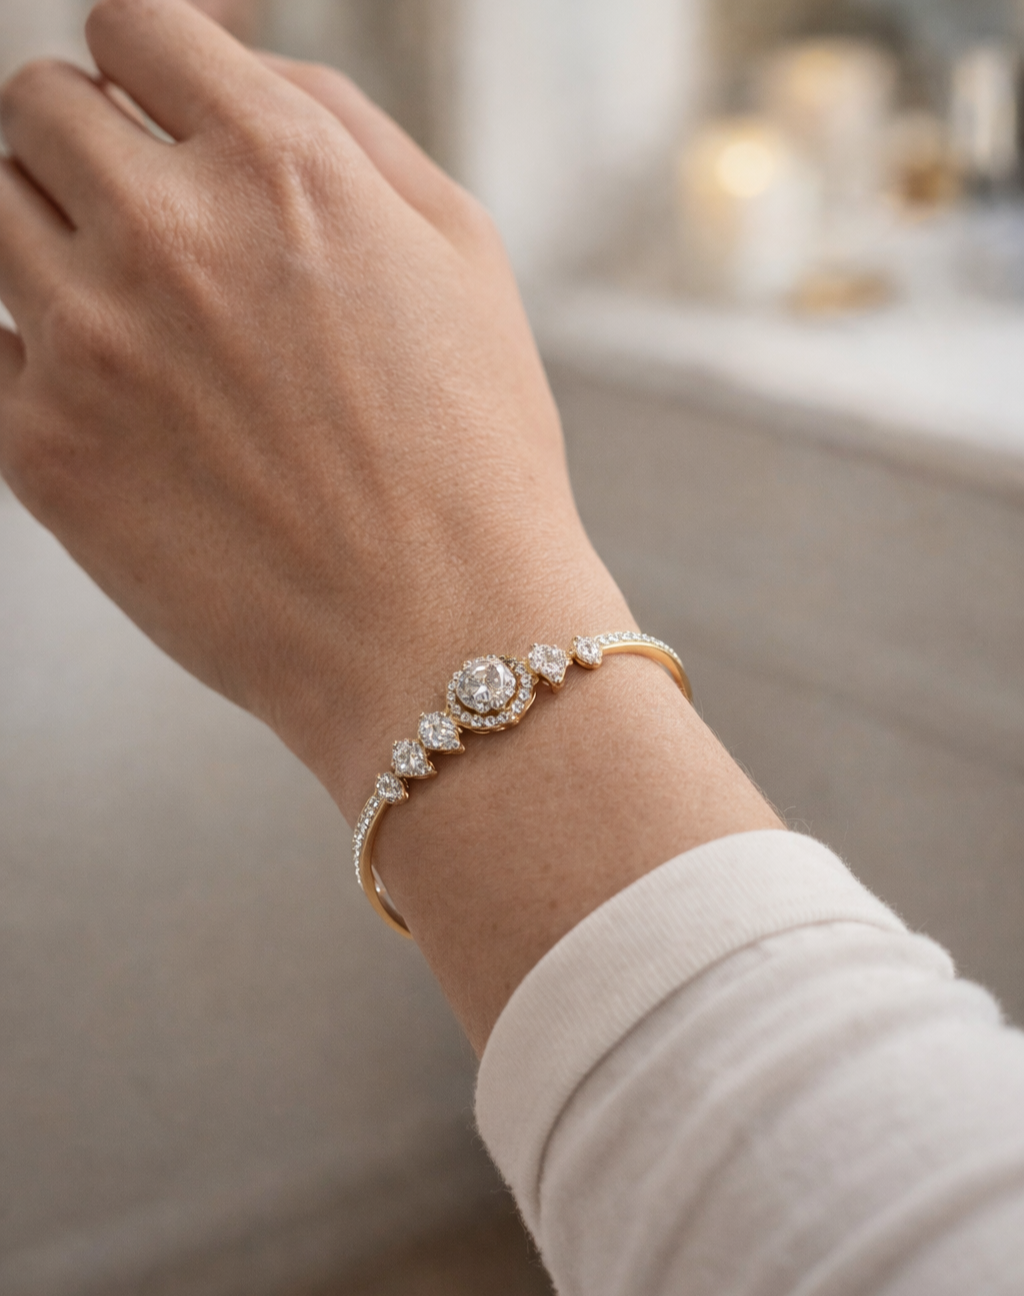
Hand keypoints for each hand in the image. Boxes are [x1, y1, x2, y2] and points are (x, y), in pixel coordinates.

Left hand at [0, 0, 629, 814]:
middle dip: (87, 143)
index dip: (147, 65)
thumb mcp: (463, 256)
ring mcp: (89, 343)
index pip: (135, 27)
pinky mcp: (42, 452)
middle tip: (144, 216)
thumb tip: (251, 74)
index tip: (159, 110)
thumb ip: (348, 131)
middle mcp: (168, 234)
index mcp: (280, 168)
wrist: (440, 635)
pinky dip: (29, 357)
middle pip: (37, 107)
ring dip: (47, 238)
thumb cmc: (475, 459)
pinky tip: (107, 397)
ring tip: (127, 312)